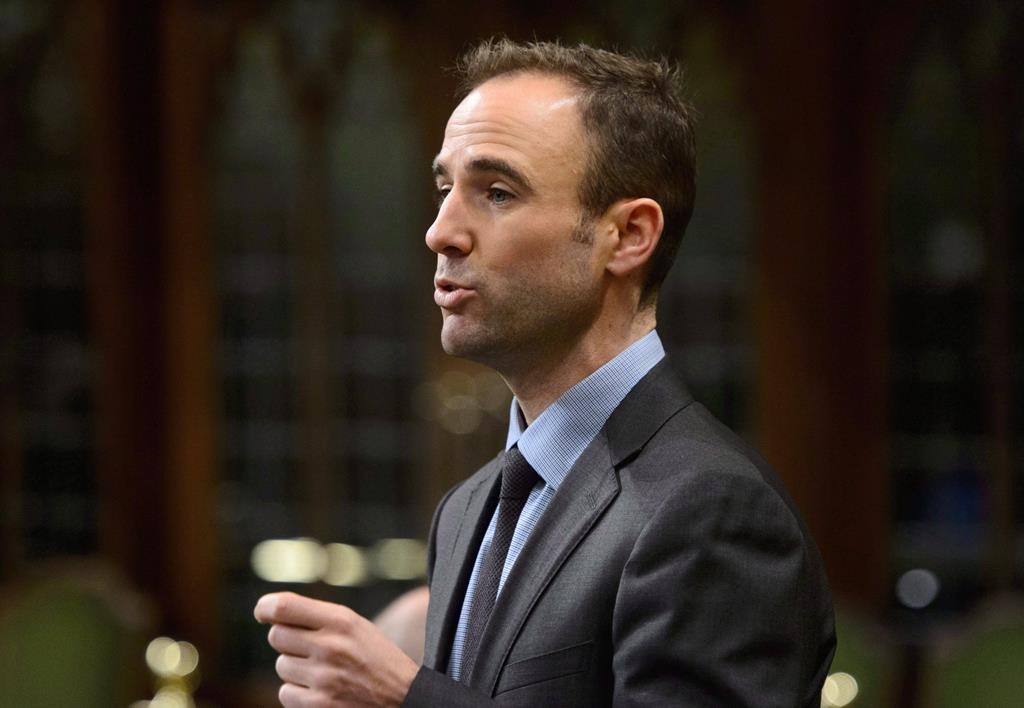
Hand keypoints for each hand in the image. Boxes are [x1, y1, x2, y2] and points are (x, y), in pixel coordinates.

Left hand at [255, 591, 418, 706]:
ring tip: (326, 672)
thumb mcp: (355, 627)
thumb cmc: (375, 658)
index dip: (265, 608)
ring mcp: (323, 678)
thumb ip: (319, 618)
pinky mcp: (319, 706)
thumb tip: (270, 612)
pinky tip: (324, 692)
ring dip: (297, 670)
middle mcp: (330, 646)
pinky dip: (299, 694)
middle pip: (277, 636)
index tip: (263, 613)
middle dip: (288, 642)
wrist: (404, 699)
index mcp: (341, 620)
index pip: (282, 607)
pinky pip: (286, 693)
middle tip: (311, 648)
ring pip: (281, 666)